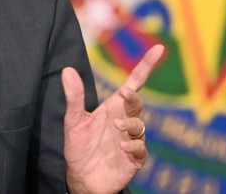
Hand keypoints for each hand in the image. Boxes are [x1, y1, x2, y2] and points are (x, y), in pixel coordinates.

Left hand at [62, 44, 164, 193]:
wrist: (81, 177)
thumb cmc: (79, 146)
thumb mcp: (73, 120)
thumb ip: (74, 97)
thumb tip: (67, 69)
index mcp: (113, 107)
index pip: (133, 83)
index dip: (146, 66)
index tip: (158, 49)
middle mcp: (124, 120)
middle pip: (137, 103)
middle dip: (134, 98)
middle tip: (125, 95)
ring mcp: (131, 139)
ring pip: (139, 126)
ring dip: (130, 124)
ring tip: (116, 127)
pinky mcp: (134, 158)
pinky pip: (140, 149)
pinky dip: (133, 145)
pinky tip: (121, 145)